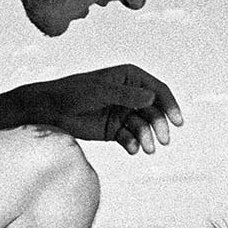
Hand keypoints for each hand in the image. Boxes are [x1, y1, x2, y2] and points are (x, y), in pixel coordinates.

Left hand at [21, 64, 182, 153]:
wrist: (49, 111)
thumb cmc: (73, 93)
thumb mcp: (100, 92)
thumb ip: (126, 95)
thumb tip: (152, 97)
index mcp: (129, 78)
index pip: (157, 90)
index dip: (169, 105)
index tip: (177, 121)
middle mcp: (130, 95)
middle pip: (154, 111)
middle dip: (160, 126)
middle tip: (163, 141)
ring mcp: (123, 113)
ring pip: (144, 127)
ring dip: (148, 138)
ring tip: (147, 149)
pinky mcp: (114, 130)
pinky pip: (130, 138)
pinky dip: (133, 144)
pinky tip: (132, 150)